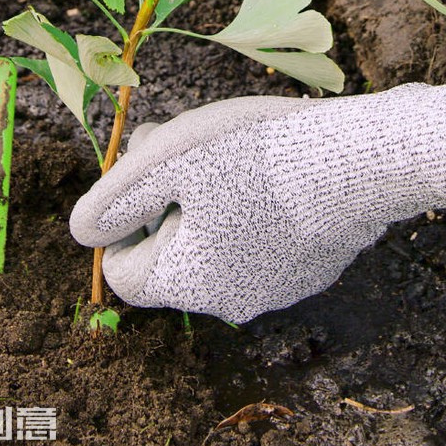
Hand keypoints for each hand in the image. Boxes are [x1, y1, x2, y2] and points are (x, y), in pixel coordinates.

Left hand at [70, 73, 445, 322]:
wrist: (362, 160)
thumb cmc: (256, 157)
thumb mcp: (165, 162)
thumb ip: (112, 200)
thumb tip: (83, 230)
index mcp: (187, 285)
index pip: (123, 269)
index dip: (124, 214)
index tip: (151, 168)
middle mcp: (231, 303)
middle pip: (170, 250)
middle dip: (167, 196)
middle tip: (184, 142)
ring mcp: (279, 289)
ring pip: (216, 243)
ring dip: (209, 197)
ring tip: (231, 147)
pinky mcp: (314, 267)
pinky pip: (262, 240)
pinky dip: (255, 206)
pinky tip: (276, 167)